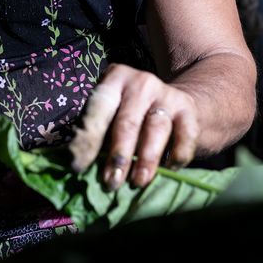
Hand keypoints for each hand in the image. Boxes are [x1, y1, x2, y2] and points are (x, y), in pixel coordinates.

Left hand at [69, 64, 199, 190]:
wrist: (170, 104)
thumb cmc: (127, 115)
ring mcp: (166, 93)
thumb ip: (94, 135)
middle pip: (127, 122)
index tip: (77, 167)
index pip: (97, 109)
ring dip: (146, 159)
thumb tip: (74, 165)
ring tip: (138, 182)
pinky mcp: (188, 109)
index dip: (87, 139)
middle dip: (118, 155)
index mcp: (113, 79)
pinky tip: (169, 170)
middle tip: (111, 183)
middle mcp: (140, 82)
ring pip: (156, 129)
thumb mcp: (108, 117)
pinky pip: (185, 135)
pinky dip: (177, 154)